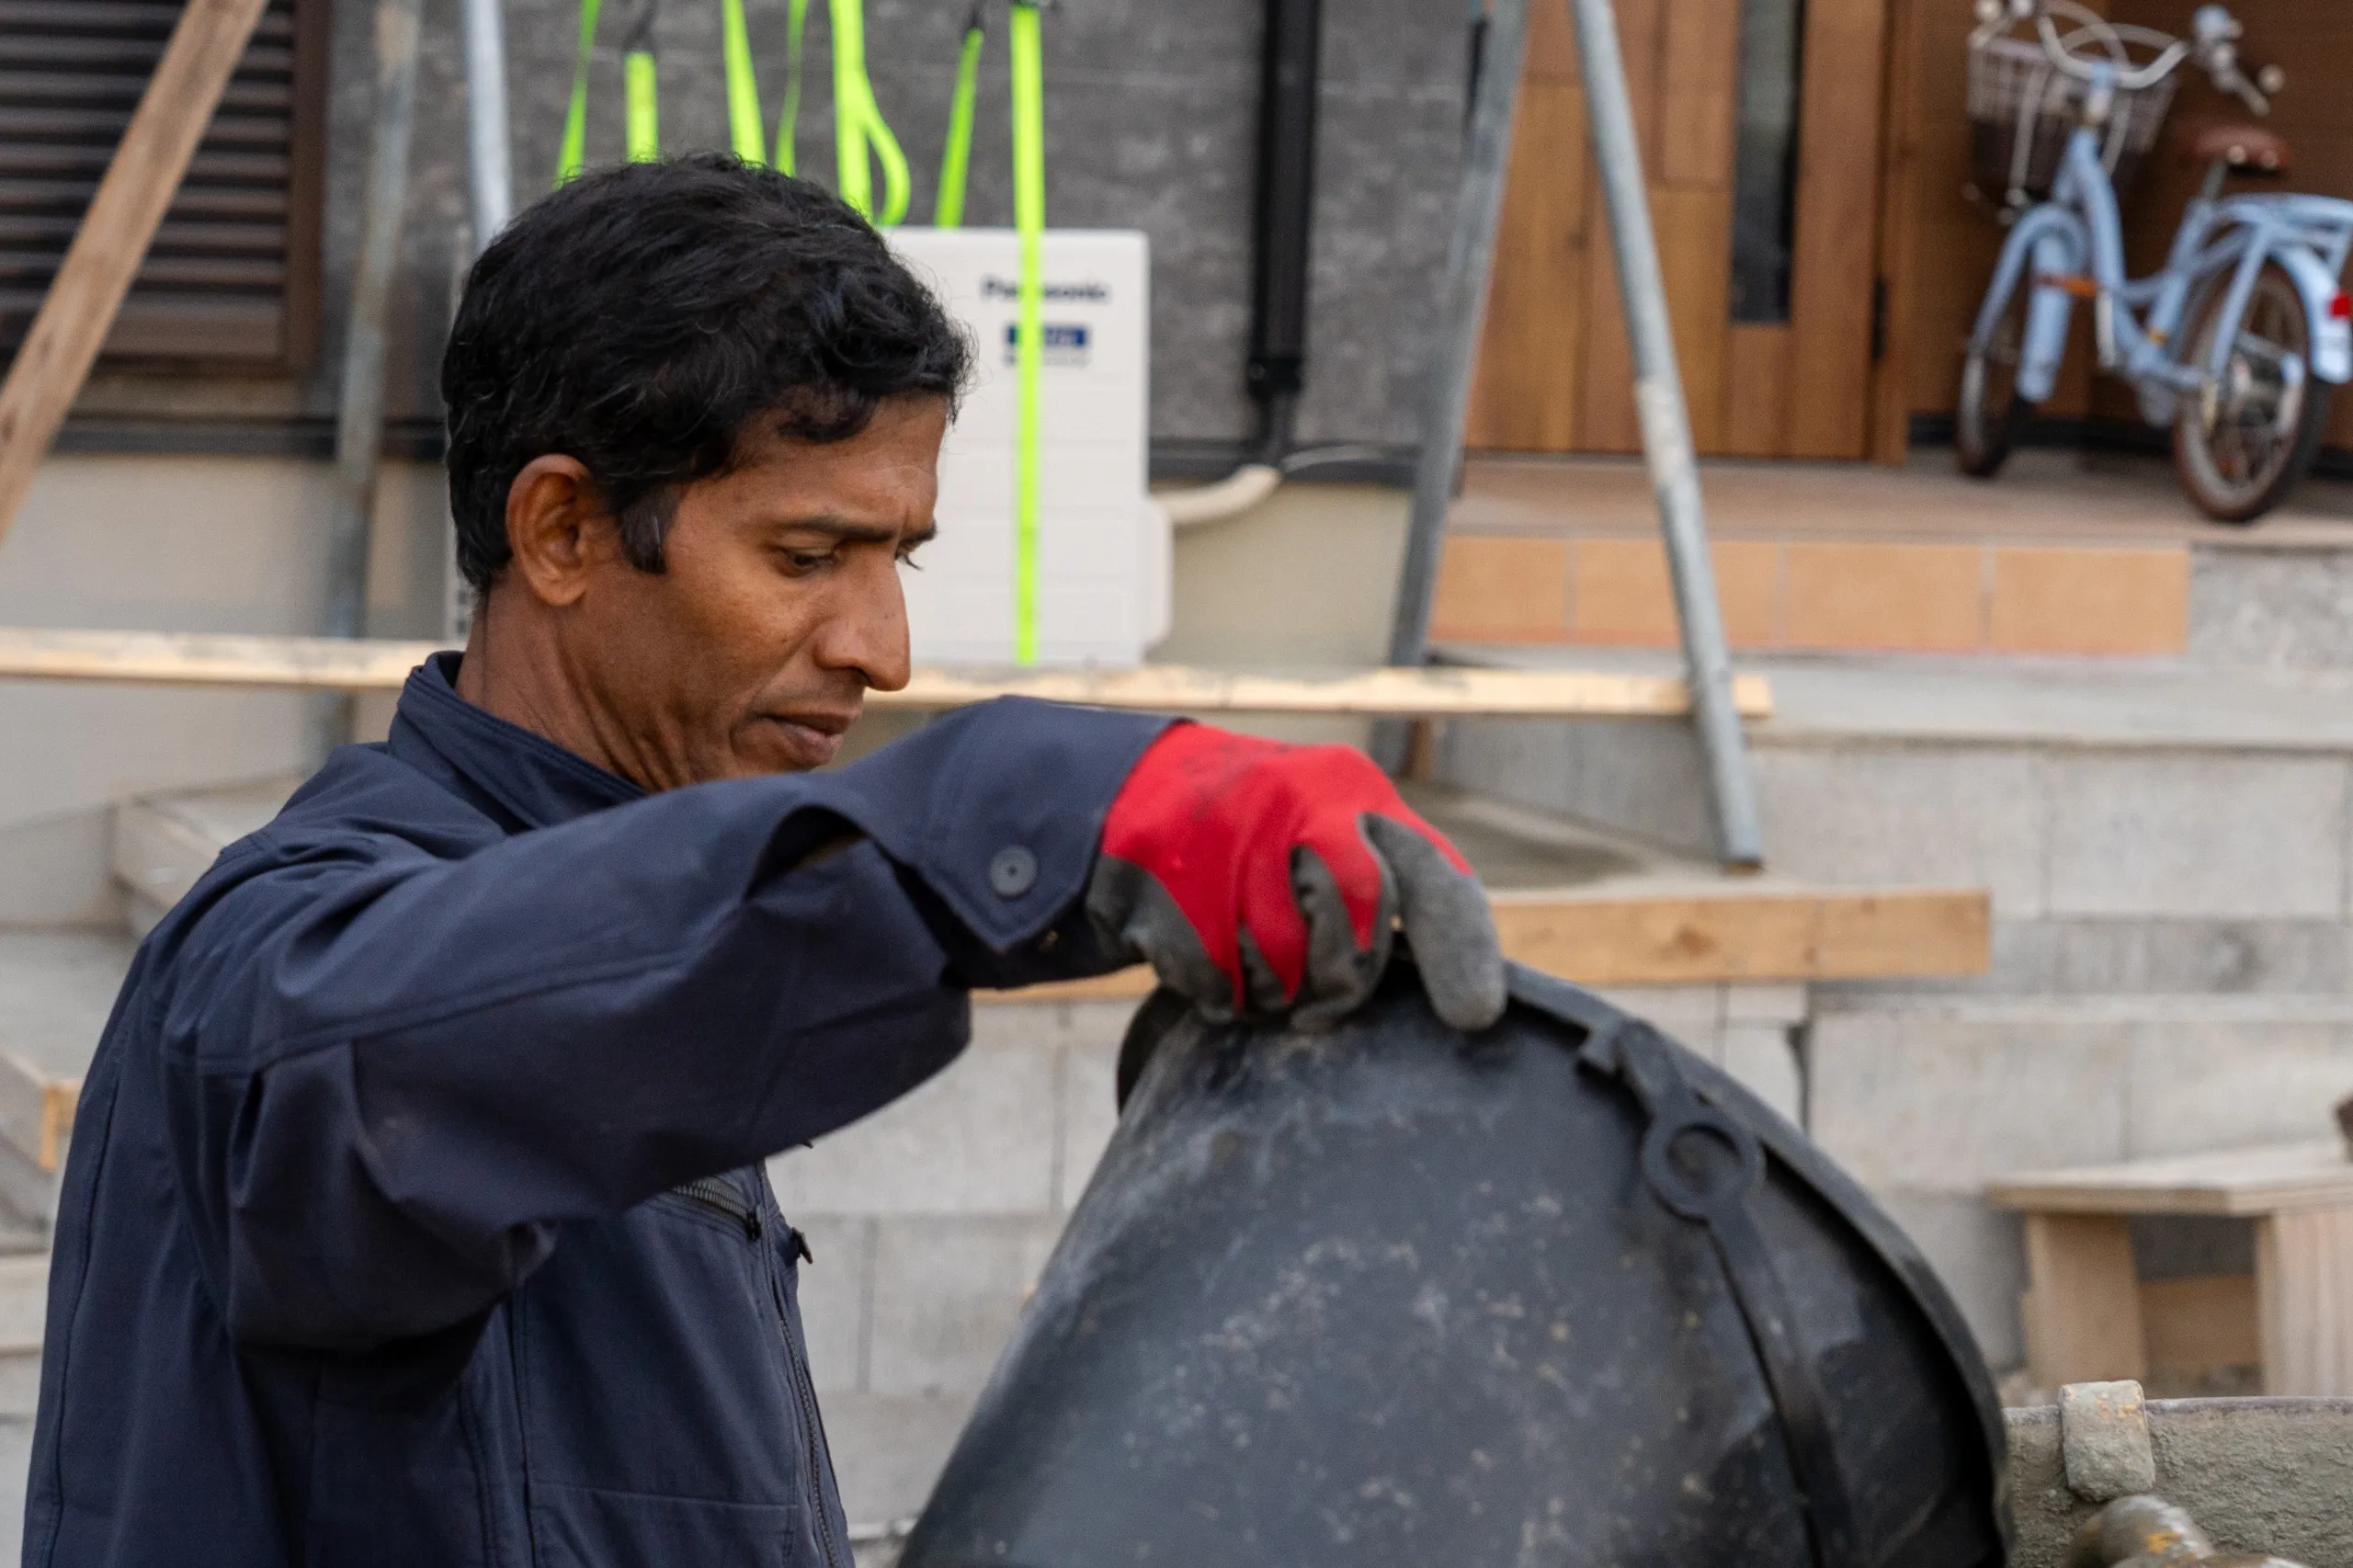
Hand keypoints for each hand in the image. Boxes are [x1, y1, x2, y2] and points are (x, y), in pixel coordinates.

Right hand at [1085, 724, 1505, 1031]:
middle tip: (1320, 998)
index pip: (1431, 876)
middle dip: (1341, 977)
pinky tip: (1203, 953)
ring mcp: (1228, 836)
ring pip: (1285, 965)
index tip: (1476, 1016)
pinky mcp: (1168, 880)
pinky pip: (1219, 981)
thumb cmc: (1255, 837)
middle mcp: (1297, 801)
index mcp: (1352, 789)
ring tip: (1249, 957)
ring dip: (1271, 988)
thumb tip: (1470, 993)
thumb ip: (1389, 884)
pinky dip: (1218, 991)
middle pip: (1357, 927)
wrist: (1126, 796)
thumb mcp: (1329, 832)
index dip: (1459, 949)